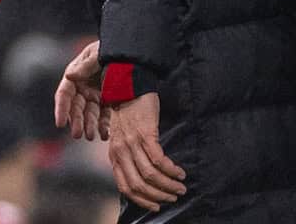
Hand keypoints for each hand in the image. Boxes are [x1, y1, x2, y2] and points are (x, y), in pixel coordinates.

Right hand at [54, 39, 109, 140]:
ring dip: (89, 126)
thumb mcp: (96, 55)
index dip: (61, 109)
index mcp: (75, 75)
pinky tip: (105, 135)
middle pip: (76, 108)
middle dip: (76, 121)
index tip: (59, 123)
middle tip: (77, 134)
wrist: (131, 53)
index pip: (64, 95)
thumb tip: (69, 76)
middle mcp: (83, 87)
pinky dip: (104, 126)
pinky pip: (105, 116)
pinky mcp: (109, 101)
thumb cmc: (109, 50)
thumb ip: (85, 66)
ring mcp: (95, 95)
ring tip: (92, 137)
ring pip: (90, 114)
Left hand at [107, 92, 185, 211]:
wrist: (128, 89)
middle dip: (158, 196)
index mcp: (114, 156)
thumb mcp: (121, 139)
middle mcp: (120, 151)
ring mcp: (132, 143)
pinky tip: (179, 172)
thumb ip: (127, 157)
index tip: (157, 206)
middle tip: (174, 196)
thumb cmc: (128, 115)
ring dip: (168, 184)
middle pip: (138, 184)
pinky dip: (171, 169)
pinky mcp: (145, 134)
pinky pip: (159, 159)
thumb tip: (142, 179)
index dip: (142, 200)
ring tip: (181, 186)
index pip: (124, 187)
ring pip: (150, 174)